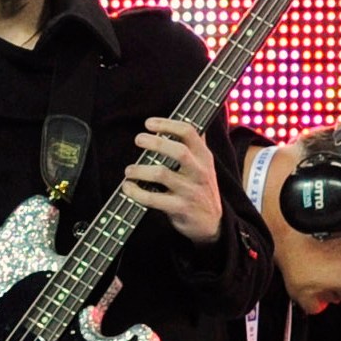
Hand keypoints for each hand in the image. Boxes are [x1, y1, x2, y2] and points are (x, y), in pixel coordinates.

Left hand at [125, 116, 222, 243]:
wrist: (212, 223)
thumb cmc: (202, 189)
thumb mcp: (205, 165)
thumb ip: (196, 144)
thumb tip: (188, 117)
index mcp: (204, 157)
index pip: (189, 133)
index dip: (167, 124)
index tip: (149, 123)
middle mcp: (200, 172)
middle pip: (179, 151)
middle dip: (155, 143)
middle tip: (138, 140)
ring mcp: (191, 191)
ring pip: (162, 174)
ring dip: (139, 170)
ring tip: (129, 171)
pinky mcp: (180, 208)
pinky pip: (153, 199)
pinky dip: (136, 192)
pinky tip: (128, 187)